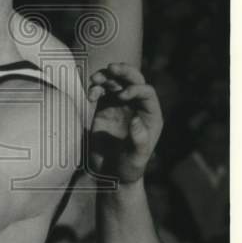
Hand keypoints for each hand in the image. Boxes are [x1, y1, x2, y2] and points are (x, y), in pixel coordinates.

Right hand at [88, 62, 161, 181]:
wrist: (111, 175)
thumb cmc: (129, 168)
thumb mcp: (136, 158)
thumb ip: (139, 141)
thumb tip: (136, 120)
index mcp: (150, 116)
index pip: (147, 92)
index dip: (135, 89)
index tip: (122, 96)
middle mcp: (137, 107)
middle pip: (133, 80)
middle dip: (123, 72)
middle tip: (111, 68)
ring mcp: (120, 106)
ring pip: (116, 82)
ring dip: (106, 77)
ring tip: (95, 79)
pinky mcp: (104, 109)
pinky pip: (101, 91)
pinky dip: (95, 88)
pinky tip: (90, 94)